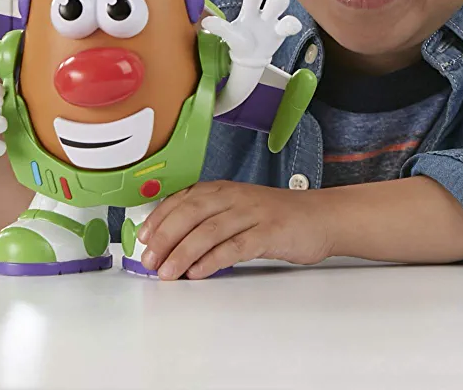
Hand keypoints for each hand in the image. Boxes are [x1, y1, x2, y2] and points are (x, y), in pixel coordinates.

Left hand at [136, 180, 331, 279]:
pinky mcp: (269, 232)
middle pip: (192, 211)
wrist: (320, 217)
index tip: (143, 238)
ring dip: (183, 251)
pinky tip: (199, 272)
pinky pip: (236, 246)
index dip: (160, 218)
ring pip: (210, 229)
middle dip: (166, 236)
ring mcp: (253, 213)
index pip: (183, 198)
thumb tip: (171, 244)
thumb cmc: (276, 217)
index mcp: (224, 190)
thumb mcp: (238, 211)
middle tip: (149, 259)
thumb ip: (209, 222)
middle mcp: (235, 197)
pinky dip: (213, 259)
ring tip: (167, 272)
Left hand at [201, 0, 300, 68]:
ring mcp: (274, 21)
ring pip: (284, 4)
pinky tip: (287, 27)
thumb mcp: (230, 35)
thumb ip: (220, 28)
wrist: (249, 58)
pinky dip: (292, 25)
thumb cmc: (240, 41)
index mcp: (250, 8)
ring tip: (272, 18)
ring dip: (280, 8)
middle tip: (267, 5)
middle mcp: (264, 11)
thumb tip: (206, 22)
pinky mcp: (281, 33)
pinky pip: (293, 24)